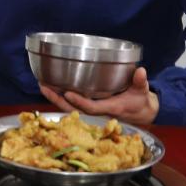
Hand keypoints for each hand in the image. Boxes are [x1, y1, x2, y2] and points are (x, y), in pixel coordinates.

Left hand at [39, 66, 159, 124]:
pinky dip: (61, 99)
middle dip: (58, 101)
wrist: (141, 114)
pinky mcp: (90, 108)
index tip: (67, 93)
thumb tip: (141, 71)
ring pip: (71, 109)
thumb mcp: (143, 92)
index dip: (79, 102)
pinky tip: (51, 89)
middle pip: (75, 110)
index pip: (92, 108)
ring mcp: (93, 111)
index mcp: (111, 109)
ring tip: (43, 86)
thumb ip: (140, 82)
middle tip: (44, 87)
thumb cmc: (140, 102)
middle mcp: (98, 112)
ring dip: (56, 99)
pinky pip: (73, 106)